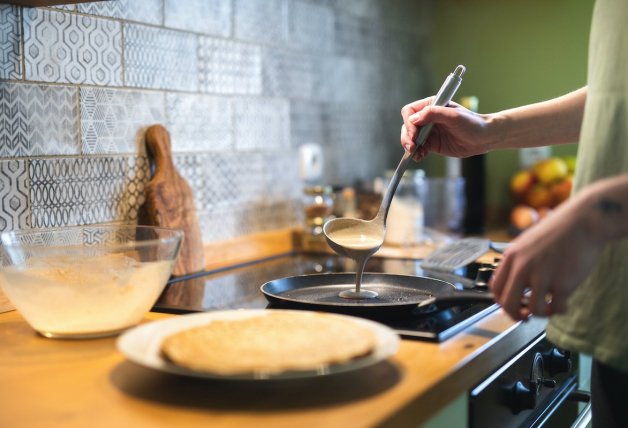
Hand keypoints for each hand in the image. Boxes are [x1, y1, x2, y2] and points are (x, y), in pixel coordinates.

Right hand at [400, 97, 492, 160]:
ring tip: (416, 154)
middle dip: (407, 137)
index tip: (414, 134)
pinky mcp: (432, 144)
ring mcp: (429, 132)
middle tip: (412, 147)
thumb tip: (414, 119)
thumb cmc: (472, 123)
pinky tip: (420, 157)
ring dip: (410, 146)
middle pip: (408, 126)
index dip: (409, 123)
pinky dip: (416, 153)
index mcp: (431, 106)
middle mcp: (428, 118)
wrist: (484, 138)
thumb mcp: (453, 116)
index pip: (410, 112)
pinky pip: (418, 148)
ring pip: (410, 138)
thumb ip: (433, 114)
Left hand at [489, 193, 604, 319]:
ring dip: (542, 313)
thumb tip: (514, 286)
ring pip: (533, 310)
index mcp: (512, 256)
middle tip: (526, 317)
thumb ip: (519, 262)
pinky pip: (557, 308)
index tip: (511, 306)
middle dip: (516, 315)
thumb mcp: (527, 242)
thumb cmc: (558, 231)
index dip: (502, 302)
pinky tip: (564, 304)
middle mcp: (523, 266)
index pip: (495, 288)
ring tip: (549, 307)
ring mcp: (542, 275)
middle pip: (508, 303)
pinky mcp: (563, 282)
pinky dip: (560, 310)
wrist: (583, 221)